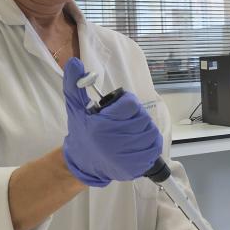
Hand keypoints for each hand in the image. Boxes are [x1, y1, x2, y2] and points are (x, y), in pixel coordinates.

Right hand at [62, 57, 162, 186]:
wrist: (84, 163)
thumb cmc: (82, 133)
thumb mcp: (76, 109)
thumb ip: (75, 85)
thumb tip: (75, 63)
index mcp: (103, 125)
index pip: (130, 104)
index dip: (127, 103)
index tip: (120, 109)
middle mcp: (117, 140)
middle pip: (142, 116)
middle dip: (135, 116)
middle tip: (124, 121)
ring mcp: (128, 155)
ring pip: (150, 130)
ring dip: (144, 128)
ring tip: (130, 131)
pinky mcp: (138, 166)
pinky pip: (154, 147)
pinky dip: (150, 142)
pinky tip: (138, 142)